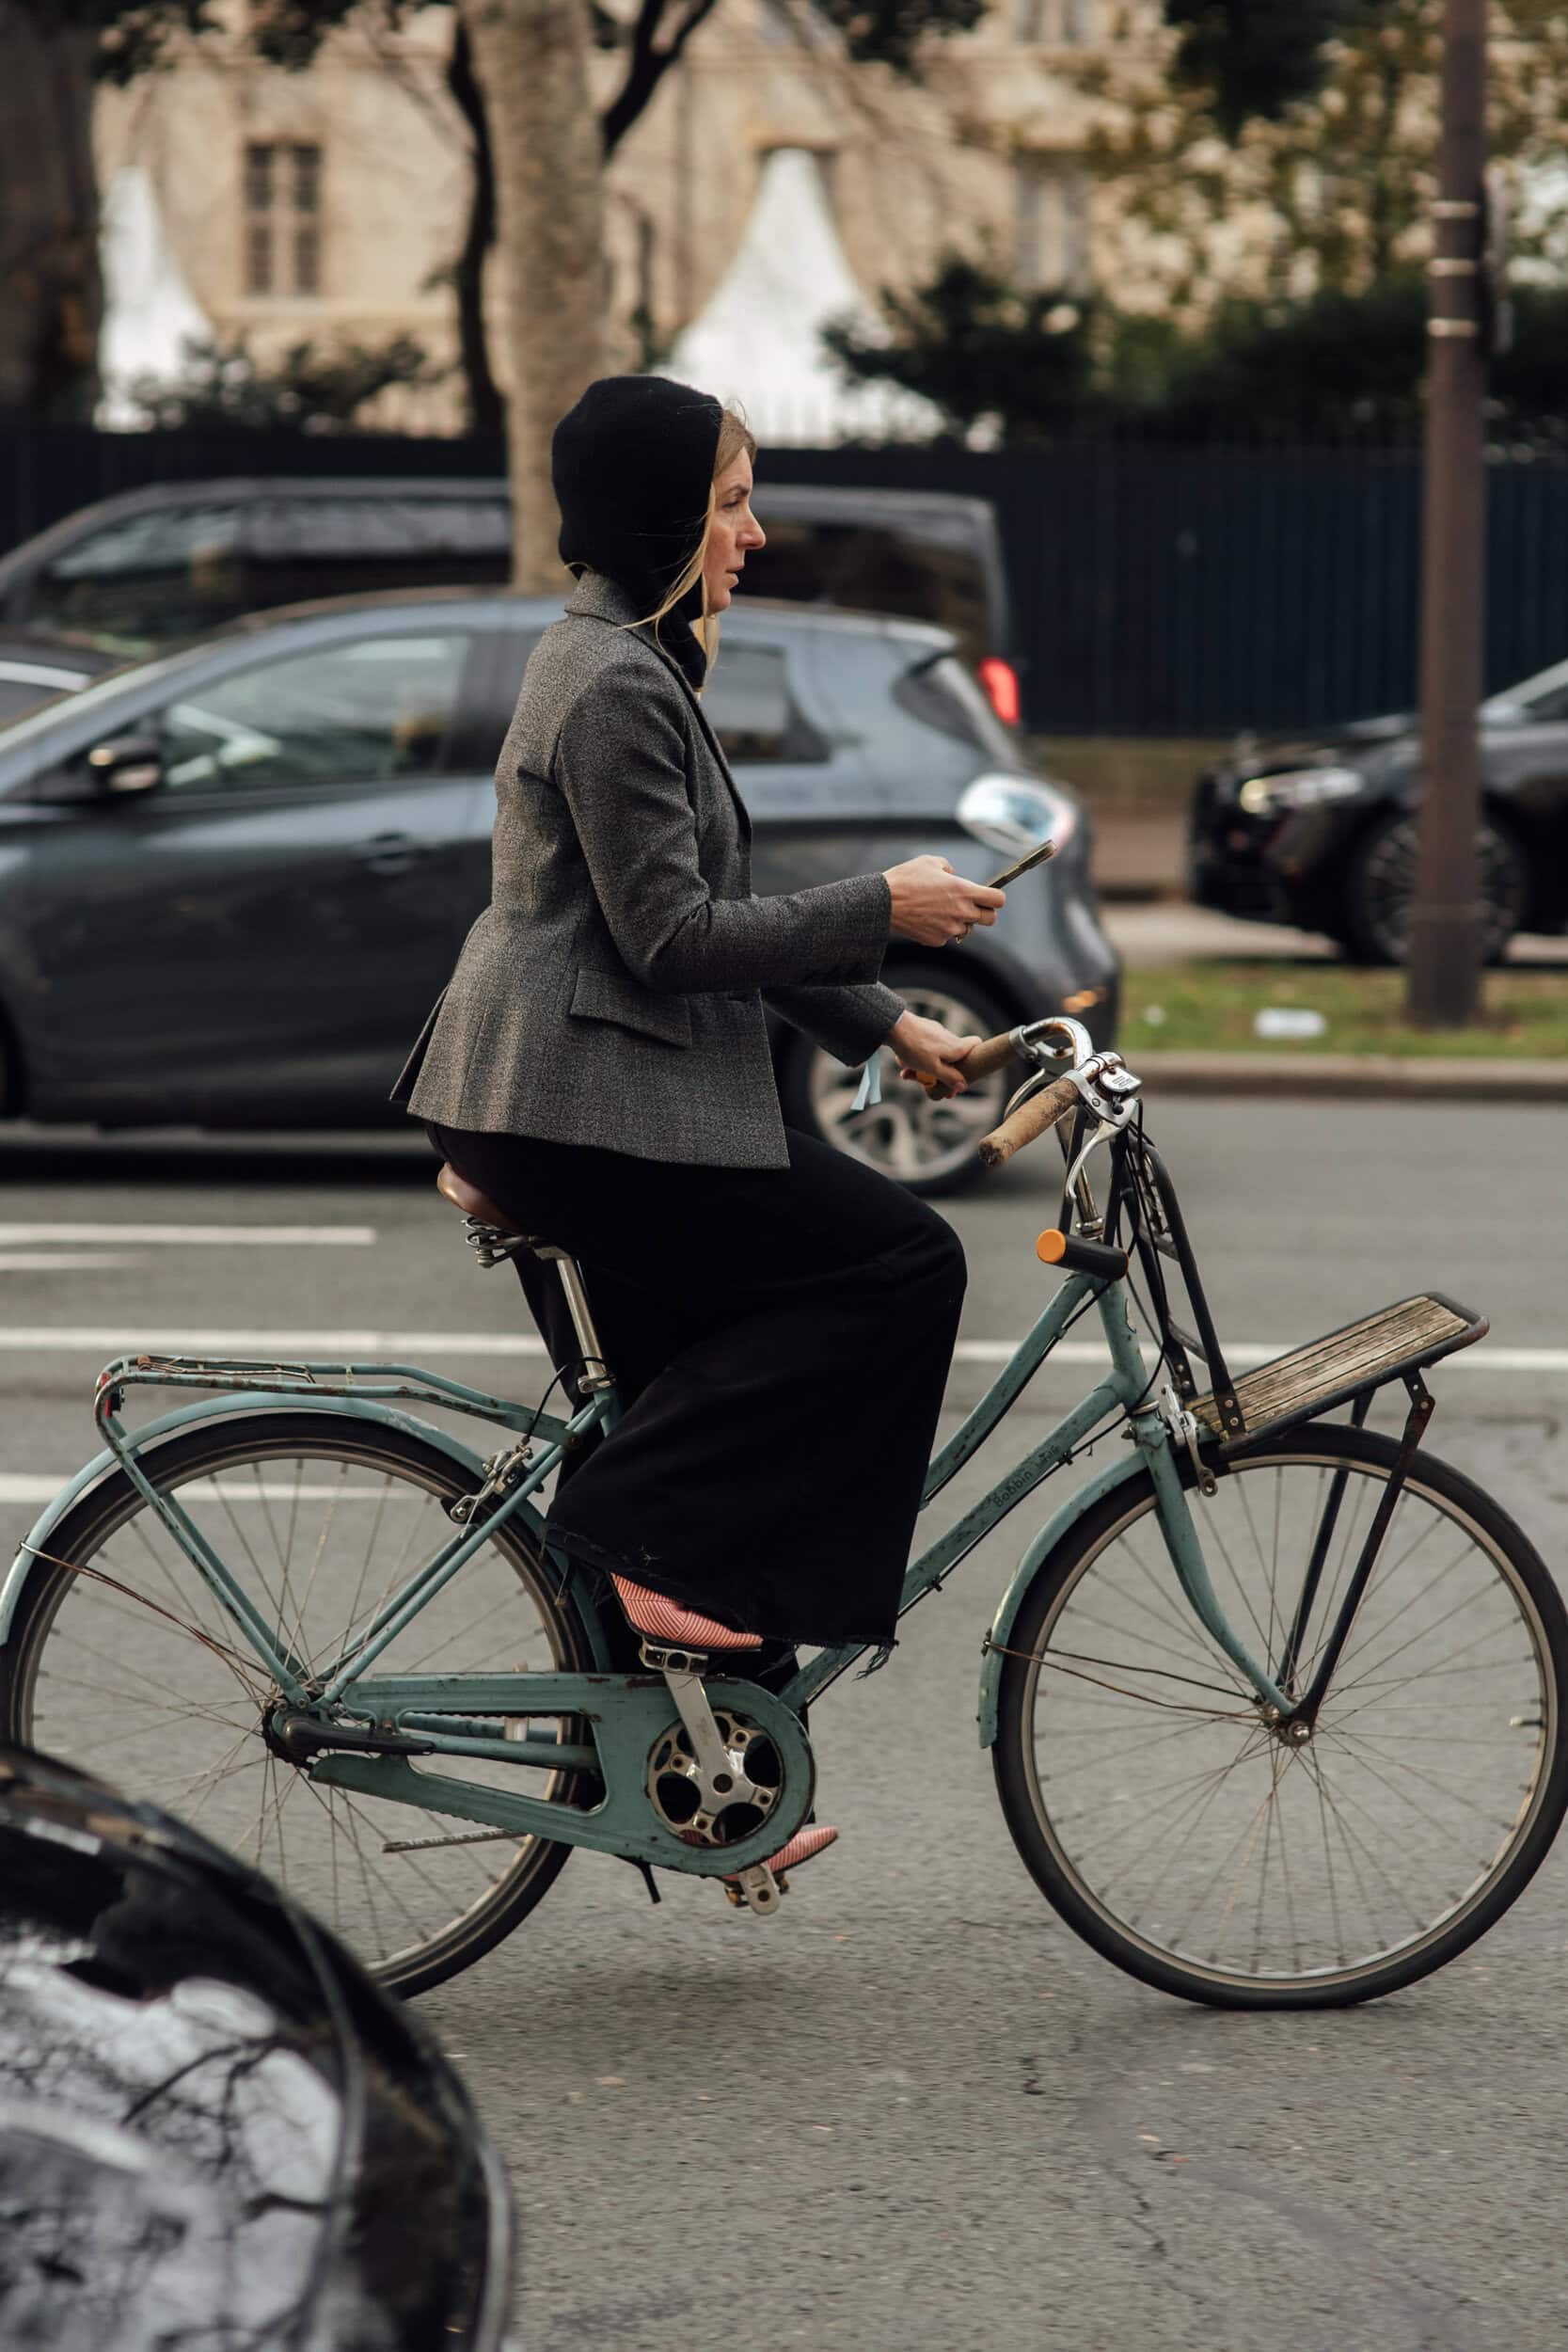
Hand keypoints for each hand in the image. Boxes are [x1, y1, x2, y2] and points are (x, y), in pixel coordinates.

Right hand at [883, 855, 1004, 947]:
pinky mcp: (937, 940)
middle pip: (990, 919)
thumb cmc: (906, 879)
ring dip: (960, 921)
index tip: (990, 896)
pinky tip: (927, 918)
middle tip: (970, 906)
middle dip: (984, 912)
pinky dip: (941, 929)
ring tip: (941, 910)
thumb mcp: (931, 862)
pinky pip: (947, 936)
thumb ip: (949, 869)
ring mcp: (950, 929)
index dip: (996, 897)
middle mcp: (961, 912)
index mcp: (964, 891)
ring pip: (967, 929)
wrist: (884, 902)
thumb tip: (954, 876)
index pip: (998, 900)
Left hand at [887, 1011, 979, 1093]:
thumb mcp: (933, 1068)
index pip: (976, 1043)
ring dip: (922, 1065)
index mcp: (956, 1046)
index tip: (966, 1069)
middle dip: (939, 1070)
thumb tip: (963, 1086)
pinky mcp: (922, 1028)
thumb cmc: (915, 1048)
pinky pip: (923, 1046)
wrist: (893, 1026)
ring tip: (906, 1072)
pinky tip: (901, 1059)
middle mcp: (948, 1036)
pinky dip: (915, 1055)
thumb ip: (949, 1077)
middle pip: (952, 1055)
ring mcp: (935, 1031)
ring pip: (934, 1052)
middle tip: (926, 1083)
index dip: (975, 1055)